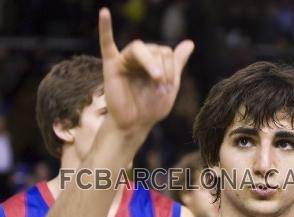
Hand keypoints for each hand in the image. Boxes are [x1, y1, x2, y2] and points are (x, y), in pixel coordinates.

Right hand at [99, 8, 193, 131]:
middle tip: (162, 86)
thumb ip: (177, 63)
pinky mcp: (112, 66)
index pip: (167, 51)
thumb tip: (189, 42)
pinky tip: (104, 13)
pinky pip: (106, 44)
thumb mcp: (170, 86)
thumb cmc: (150, 109)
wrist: (134, 125)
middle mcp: (139, 58)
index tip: (170, 86)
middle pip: (156, 48)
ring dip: (152, 62)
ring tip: (157, 78)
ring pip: (140, 47)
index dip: (172, 67)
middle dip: (164, 67)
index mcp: (154, 61)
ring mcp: (125, 60)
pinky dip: (104, 27)